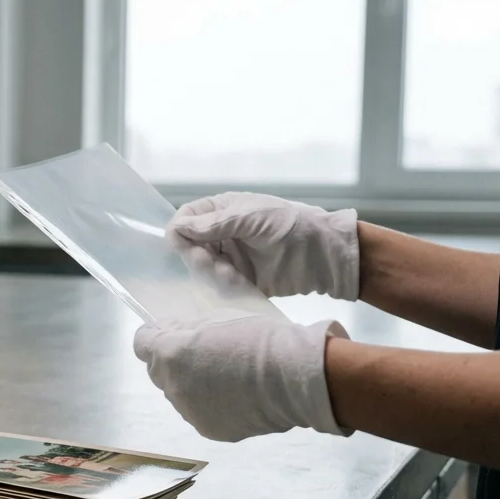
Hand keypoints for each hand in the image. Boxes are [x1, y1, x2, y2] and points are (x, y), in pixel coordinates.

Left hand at [132, 315, 352, 441]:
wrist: (293, 377)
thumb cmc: (258, 337)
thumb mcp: (218, 318)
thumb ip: (187, 329)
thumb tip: (172, 333)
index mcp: (169, 353)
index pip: (142, 343)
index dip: (157, 336)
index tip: (174, 333)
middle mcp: (171, 385)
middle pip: (160, 371)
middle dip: (175, 362)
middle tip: (207, 354)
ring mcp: (188, 411)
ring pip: (181, 394)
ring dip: (194, 385)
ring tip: (229, 378)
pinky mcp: (208, 430)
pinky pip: (201, 413)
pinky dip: (213, 405)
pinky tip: (239, 396)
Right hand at [169, 193, 359, 299]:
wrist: (322, 254)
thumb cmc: (288, 225)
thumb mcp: (249, 218)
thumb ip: (213, 224)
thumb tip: (176, 228)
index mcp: (222, 212)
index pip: (186, 219)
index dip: (179, 230)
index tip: (178, 243)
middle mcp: (221, 234)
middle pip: (189, 246)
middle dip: (195, 255)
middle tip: (209, 260)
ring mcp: (230, 258)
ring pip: (201, 268)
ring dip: (210, 272)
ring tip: (229, 274)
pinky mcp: (239, 281)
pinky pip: (218, 286)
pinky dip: (222, 286)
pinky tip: (237, 282)